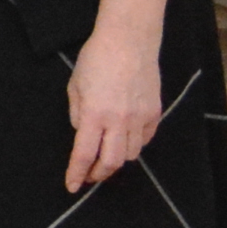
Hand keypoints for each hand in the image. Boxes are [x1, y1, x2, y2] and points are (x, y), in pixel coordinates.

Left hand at [65, 27, 166, 191]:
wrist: (129, 41)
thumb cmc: (96, 59)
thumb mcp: (75, 86)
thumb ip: (77, 113)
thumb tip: (82, 133)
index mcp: (94, 115)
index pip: (84, 154)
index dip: (77, 173)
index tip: (72, 186)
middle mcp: (119, 121)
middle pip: (111, 162)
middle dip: (98, 174)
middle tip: (90, 176)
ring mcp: (140, 118)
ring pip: (131, 154)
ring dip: (117, 160)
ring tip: (107, 157)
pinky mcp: (154, 112)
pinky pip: (145, 139)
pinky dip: (134, 146)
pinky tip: (126, 142)